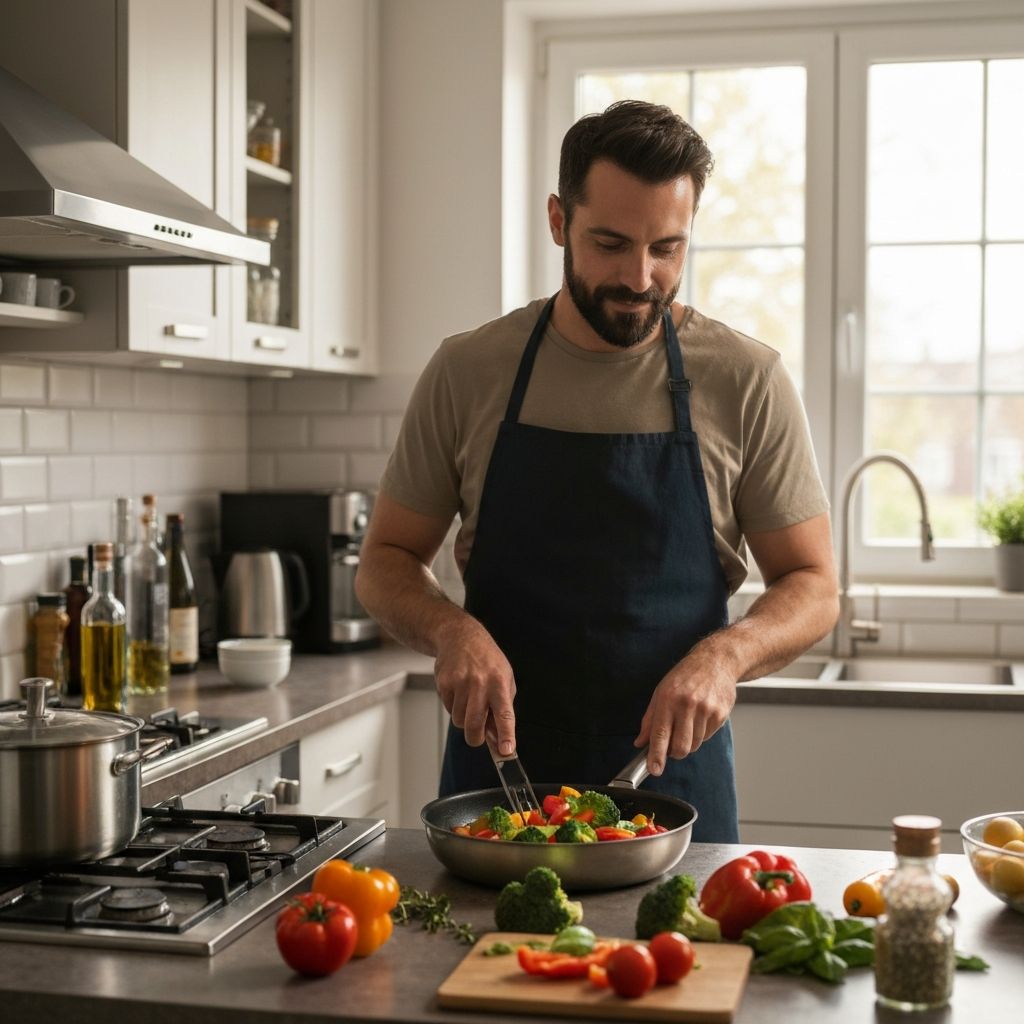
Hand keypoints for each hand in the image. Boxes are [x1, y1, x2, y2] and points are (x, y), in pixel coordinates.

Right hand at [434, 617, 515, 753]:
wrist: (460, 636)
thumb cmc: (486, 660)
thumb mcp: (504, 678)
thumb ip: (503, 707)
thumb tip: (499, 738)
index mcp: (499, 682)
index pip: (504, 714)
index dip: (505, 735)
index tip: (506, 751)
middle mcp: (480, 682)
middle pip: (474, 725)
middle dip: (476, 738)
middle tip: (478, 736)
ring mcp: (460, 682)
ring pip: (460, 721)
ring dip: (465, 719)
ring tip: (469, 700)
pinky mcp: (444, 683)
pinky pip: (449, 709)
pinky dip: (455, 707)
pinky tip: (459, 691)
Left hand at [634, 651, 736, 775]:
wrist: (715, 661)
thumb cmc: (685, 676)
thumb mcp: (660, 692)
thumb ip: (649, 720)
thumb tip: (641, 742)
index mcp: (668, 698)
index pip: (660, 734)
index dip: (656, 755)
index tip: (654, 769)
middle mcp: (687, 704)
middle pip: (681, 747)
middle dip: (674, 752)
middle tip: (672, 744)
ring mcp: (706, 710)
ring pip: (694, 745)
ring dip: (688, 741)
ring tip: (688, 722)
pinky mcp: (720, 714)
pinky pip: (707, 737)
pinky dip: (701, 733)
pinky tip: (700, 717)